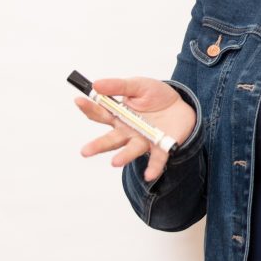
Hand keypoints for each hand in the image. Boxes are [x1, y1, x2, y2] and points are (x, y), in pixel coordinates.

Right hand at [75, 77, 196, 181]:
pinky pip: (156, 159)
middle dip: (98, 146)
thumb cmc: (155, 95)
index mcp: (119, 115)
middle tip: (85, 151)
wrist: (181, 105)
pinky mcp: (161, 148)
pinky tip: (149, 175)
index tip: (79, 100)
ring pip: (131, 150)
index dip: (89, 107)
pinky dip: (153, 168)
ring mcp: (143, 140)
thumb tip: (96, 85)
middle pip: (110, 139)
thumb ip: (118, 86)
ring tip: (115, 162)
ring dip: (123, 156)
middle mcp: (127, 131)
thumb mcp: (137, 85)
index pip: (100, 113)